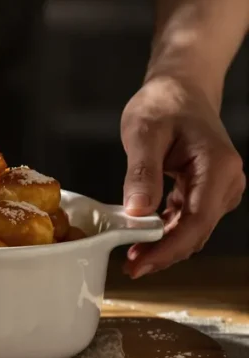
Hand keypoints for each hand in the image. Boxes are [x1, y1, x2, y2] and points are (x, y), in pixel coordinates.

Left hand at [120, 75, 244, 278]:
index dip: (168, 248)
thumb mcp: (144, 134)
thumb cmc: (163, 104)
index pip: (196, 220)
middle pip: (197, 231)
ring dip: (165, 246)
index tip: (140, 264)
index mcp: (217, 167)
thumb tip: (136, 213)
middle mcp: (226, 181)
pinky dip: (167, 232)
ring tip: (132, 257)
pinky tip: (143, 239)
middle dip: (164, 253)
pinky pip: (189, 219)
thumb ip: (142, 173)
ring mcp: (220, 188)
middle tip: (130, 267)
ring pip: (194, 229)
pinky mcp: (207, 191)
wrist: (179, 89)